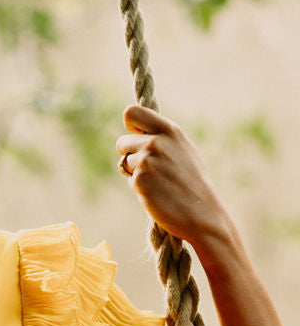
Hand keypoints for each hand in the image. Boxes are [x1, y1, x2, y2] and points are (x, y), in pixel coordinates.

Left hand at [116, 105, 231, 249]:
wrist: (202, 213)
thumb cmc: (193, 182)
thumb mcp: (183, 150)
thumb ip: (162, 137)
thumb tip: (136, 131)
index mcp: (169, 130)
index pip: (132, 112)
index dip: (130, 125)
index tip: (136, 135)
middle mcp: (156, 142)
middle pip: (122, 142)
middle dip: (130, 154)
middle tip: (151, 168)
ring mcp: (147, 161)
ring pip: (125, 162)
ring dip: (136, 172)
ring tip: (160, 182)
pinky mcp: (139, 180)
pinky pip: (130, 180)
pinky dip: (140, 188)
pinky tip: (158, 193)